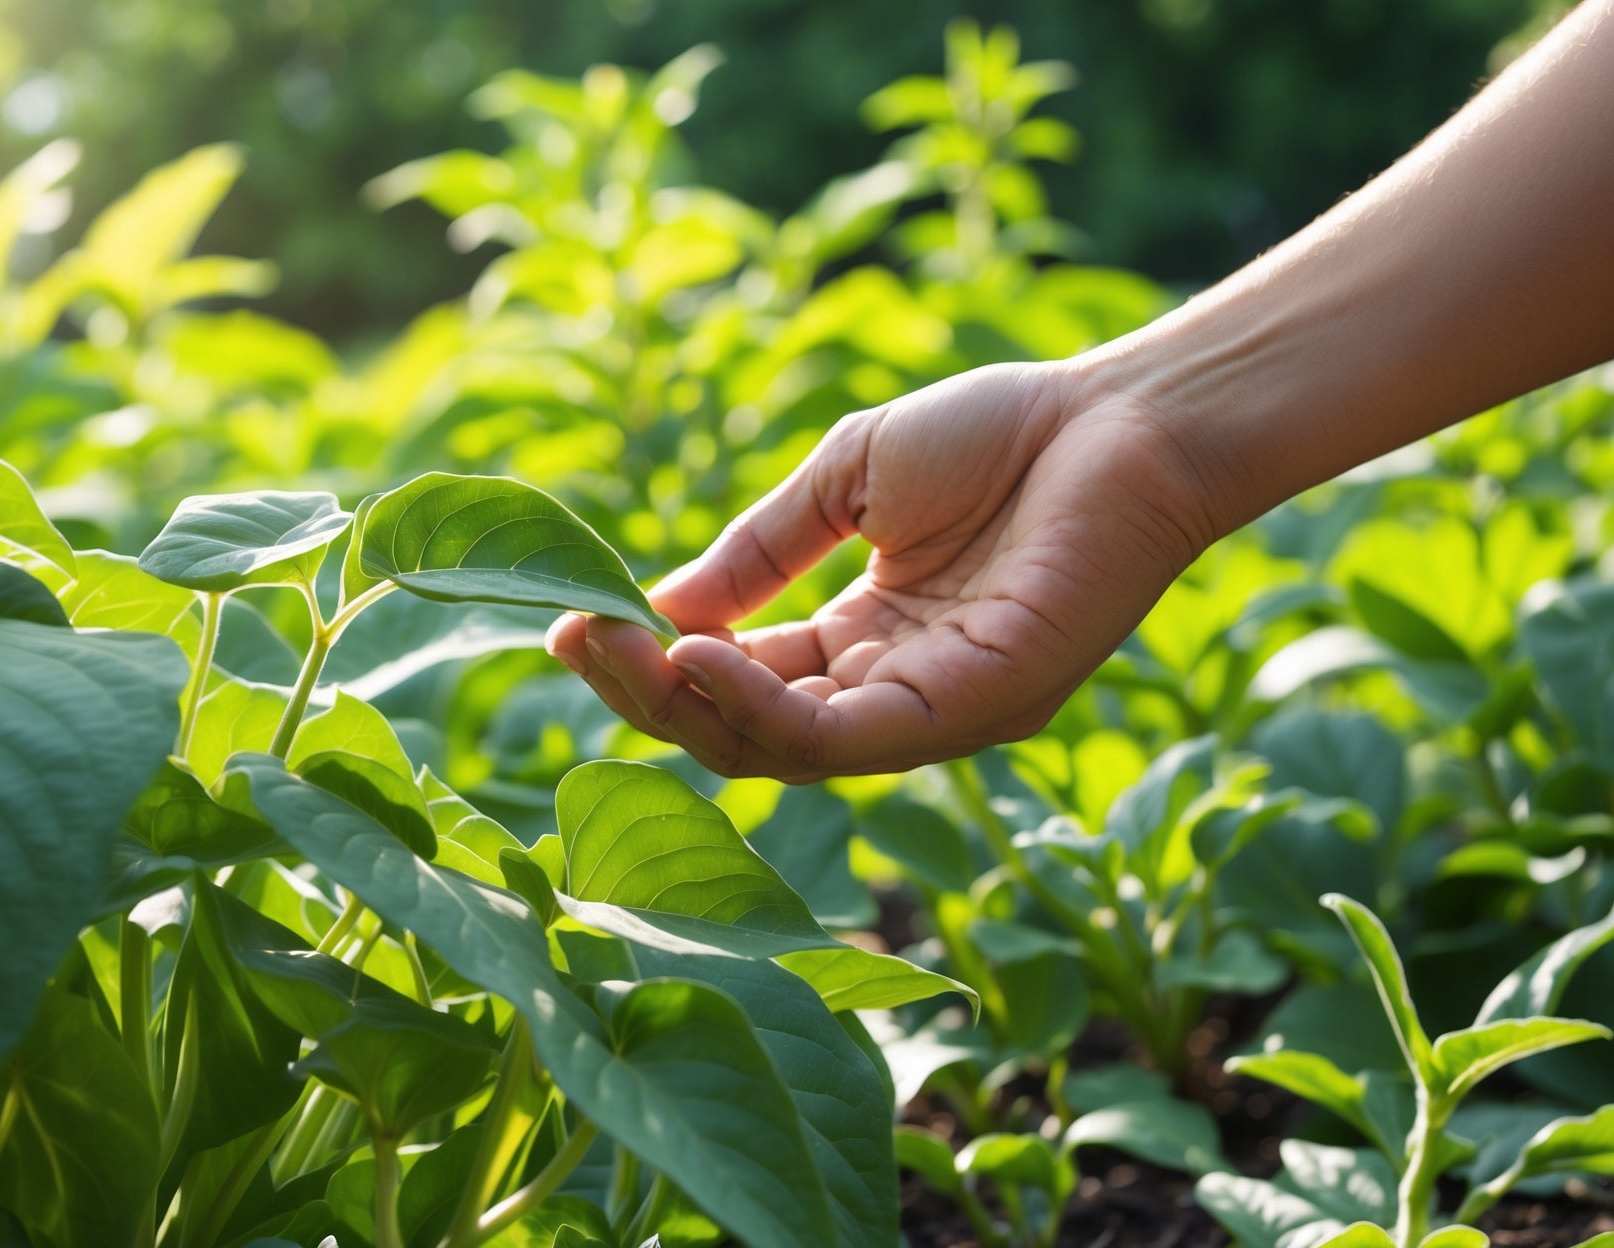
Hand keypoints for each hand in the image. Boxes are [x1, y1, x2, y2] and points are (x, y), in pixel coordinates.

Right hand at [547, 361, 1218, 779]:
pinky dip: (764, 709)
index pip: (741, 681)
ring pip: (784, 751)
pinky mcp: (975, 709)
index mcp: (865, 642)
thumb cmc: (1004, 433)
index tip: (573, 624)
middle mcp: (895, 694)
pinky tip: (701, 658)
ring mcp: (936, 712)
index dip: (655, 663)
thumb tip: (656, 607)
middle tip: (576, 643)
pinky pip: (848, 737)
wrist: (1125, 413)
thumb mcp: (847, 483)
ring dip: (689, 707)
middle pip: (747, 731)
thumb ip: (759, 549)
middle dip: (651, 695)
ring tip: (619, 650)